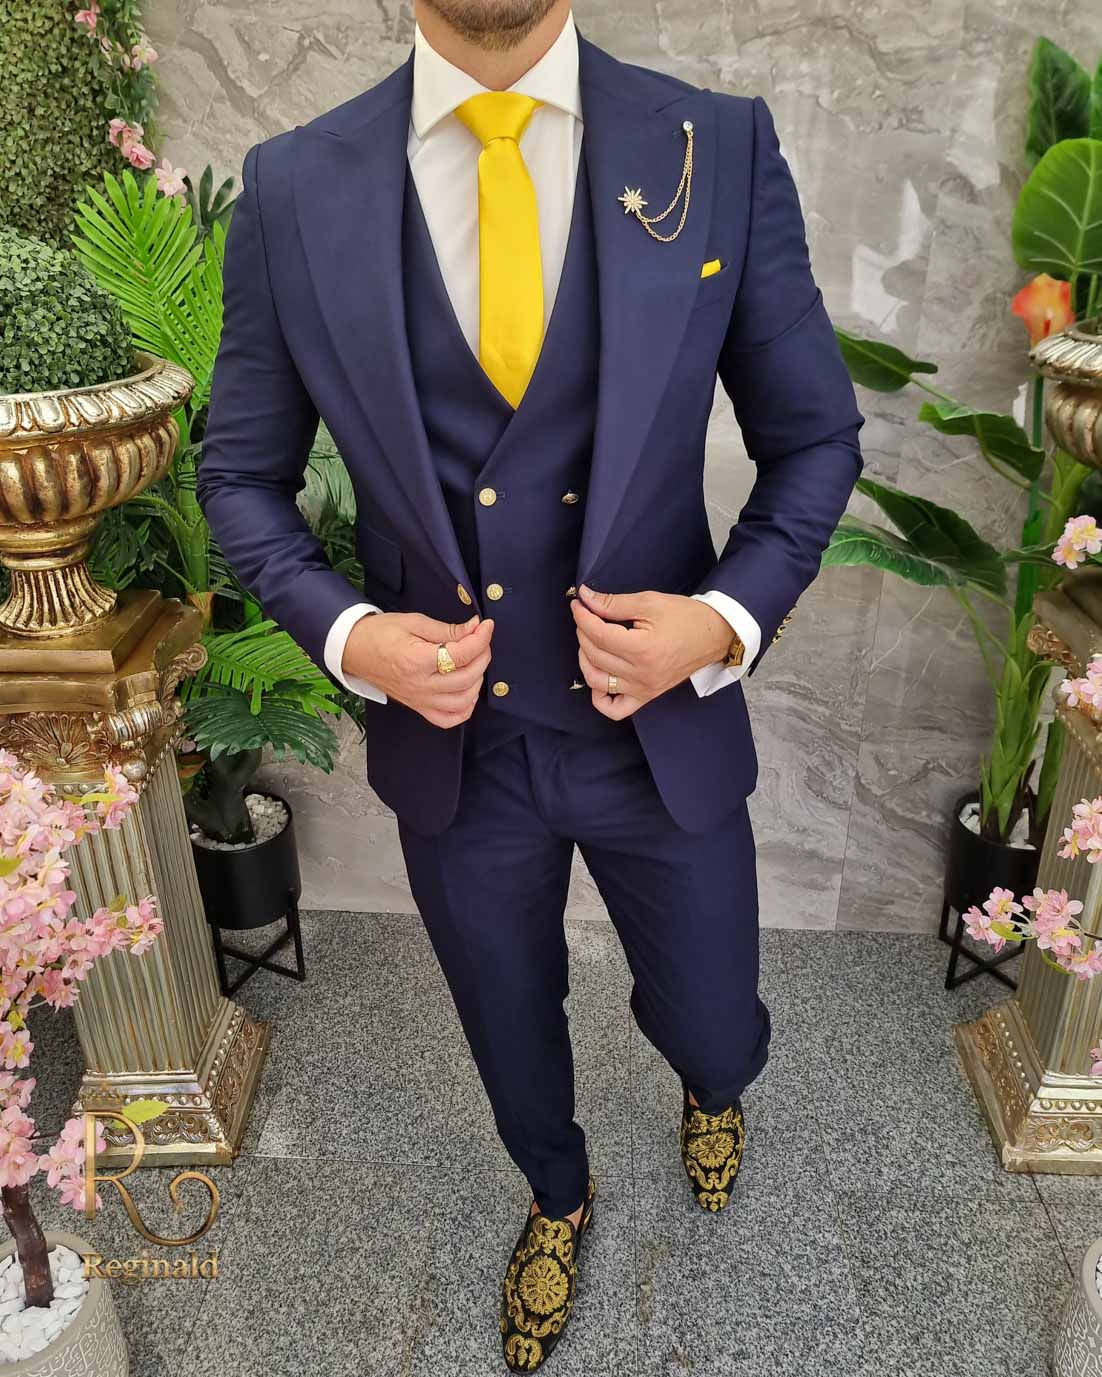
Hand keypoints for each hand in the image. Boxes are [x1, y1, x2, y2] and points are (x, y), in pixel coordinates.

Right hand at [342, 612, 494, 728]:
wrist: (353, 650)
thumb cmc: (379, 634)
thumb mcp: (413, 622)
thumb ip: (447, 629)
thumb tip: (475, 628)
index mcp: (416, 660)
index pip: (461, 654)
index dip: (480, 638)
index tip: (486, 625)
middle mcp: (420, 685)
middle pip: (467, 678)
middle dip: (482, 656)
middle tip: (481, 640)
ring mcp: (420, 700)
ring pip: (464, 701)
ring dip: (478, 681)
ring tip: (475, 662)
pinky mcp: (418, 707)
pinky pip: (448, 719)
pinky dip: (465, 708)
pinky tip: (467, 691)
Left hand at [570, 584, 731, 718]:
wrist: (714, 635)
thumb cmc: (686, 616)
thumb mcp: (649, 602)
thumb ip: (613, 603)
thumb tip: (585, 598)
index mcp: (642, 649)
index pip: (598, 634)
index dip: (582, 616)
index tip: (578, 604)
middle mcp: (641, 674)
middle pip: (594, 655)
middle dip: (583, 632)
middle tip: (587, 616)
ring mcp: (643, 689)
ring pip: (597, 681)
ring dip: (585, 659)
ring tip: (591, 641)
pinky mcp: (647, 696)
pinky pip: (615, 709)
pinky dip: (600, 697)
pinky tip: (599, 676)